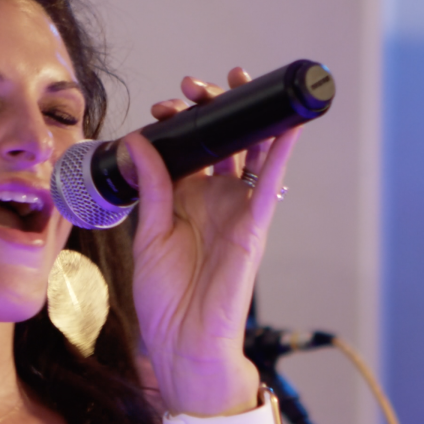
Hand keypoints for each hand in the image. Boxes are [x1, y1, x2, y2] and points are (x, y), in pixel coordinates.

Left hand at [125, 69, 301, 414]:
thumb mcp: (147, 234)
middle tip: (195, 86)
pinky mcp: (254, 227)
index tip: (163, 106)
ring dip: (250, 117)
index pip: (191, 148)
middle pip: (224, 142)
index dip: (181, 122)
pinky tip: (287, 125)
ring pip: (252, 153)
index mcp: (187, 200)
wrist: (183, 342)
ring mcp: (238, 210)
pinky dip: (281, 154)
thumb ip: (150, 187)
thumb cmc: (166, 299)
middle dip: (214, 108)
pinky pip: (270, 185)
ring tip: (241, 81)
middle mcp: (216, 200)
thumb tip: (137, 141)